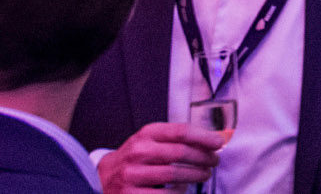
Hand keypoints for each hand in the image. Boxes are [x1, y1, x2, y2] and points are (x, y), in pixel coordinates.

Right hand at [100, 123, 222, 191]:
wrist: (101, 179)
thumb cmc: (135, 159)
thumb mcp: (149, 141)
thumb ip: (175, 139)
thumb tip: (212, 141)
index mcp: (145, 135)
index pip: (180, 131)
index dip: (203, 137)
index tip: (219, 143)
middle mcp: (137, 152)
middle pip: (180, 153)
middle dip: (203, 158)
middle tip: (214, 161)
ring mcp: (132, 175)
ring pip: (174, 175)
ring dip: (196, 175)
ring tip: (204, 174)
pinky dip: (180, 193)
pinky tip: (184, 189)